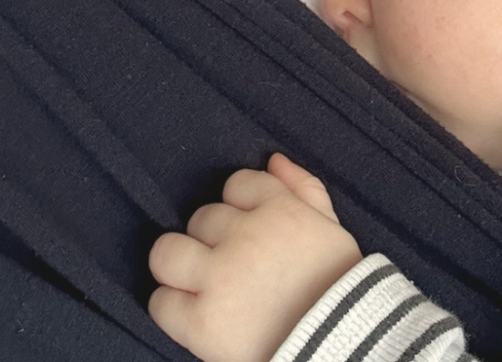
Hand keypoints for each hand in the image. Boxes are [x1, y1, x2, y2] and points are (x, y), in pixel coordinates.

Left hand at [149, 154, 362, 361]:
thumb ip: (303, 187)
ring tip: (197, 284)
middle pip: (201, 219)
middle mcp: (245, 236)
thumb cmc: (339, 288)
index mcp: (280, 209)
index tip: (247, 232)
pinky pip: (161, 302)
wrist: (340, 346)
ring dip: (179, 266)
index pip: (236, 185)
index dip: (238, 209)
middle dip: (211, 240)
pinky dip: (170, 307)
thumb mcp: (330, 227)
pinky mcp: (203, 322)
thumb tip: (273, 159)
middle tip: (227, 265)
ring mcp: (220, 277)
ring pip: (168, 252)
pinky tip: (190, 315)